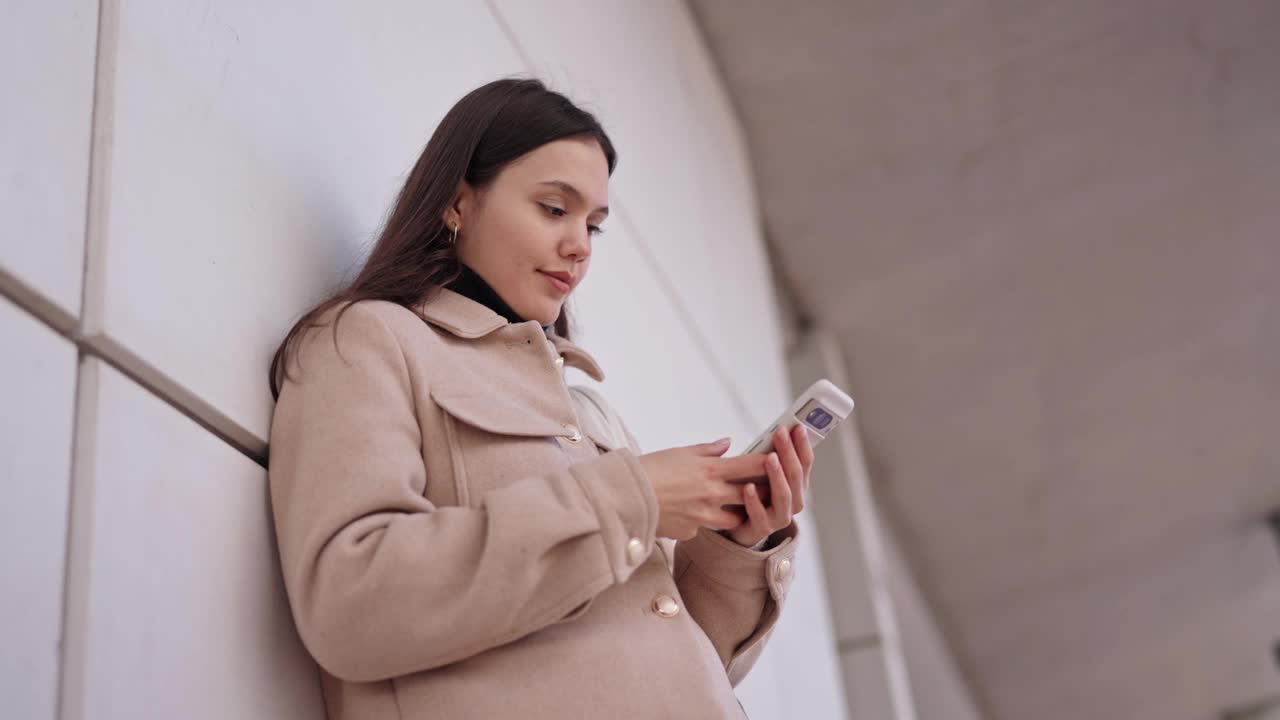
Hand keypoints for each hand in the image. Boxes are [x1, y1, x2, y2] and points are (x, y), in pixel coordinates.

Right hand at [637, 439, 770, 540]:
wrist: (626, 497)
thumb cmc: (649, 469)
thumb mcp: (680, 453)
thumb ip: (707, 450)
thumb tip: (727, 444)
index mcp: (711, 470)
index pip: (751, 466)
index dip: (769, 462)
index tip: (779, 459)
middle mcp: (713, 494)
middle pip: (751, 496)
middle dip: (760, 493)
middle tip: (765, 489)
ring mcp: (703, 516)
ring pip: (733, 519)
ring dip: (735, 512)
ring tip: (729, 507)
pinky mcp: (691, 532)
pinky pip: (704, 528)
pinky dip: (702, 522)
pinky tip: (689, 515)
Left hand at [724, 424, 812, 547]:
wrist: (739, 526)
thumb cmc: (753, 493)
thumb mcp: (764, 472)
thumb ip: (771, 456)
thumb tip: (777, 430)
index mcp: (797, 486)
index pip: (806, 463)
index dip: (803, 444)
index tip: (798, 426)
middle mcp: (794, 501)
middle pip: (796, 476)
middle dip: (789, 452)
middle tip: (780, 433)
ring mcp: (780, 517)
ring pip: (783, 495)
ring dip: (777, 475)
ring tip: (769, 457)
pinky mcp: (762, 528)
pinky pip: (759, 514)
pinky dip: (754, 500)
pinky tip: (748, 487)